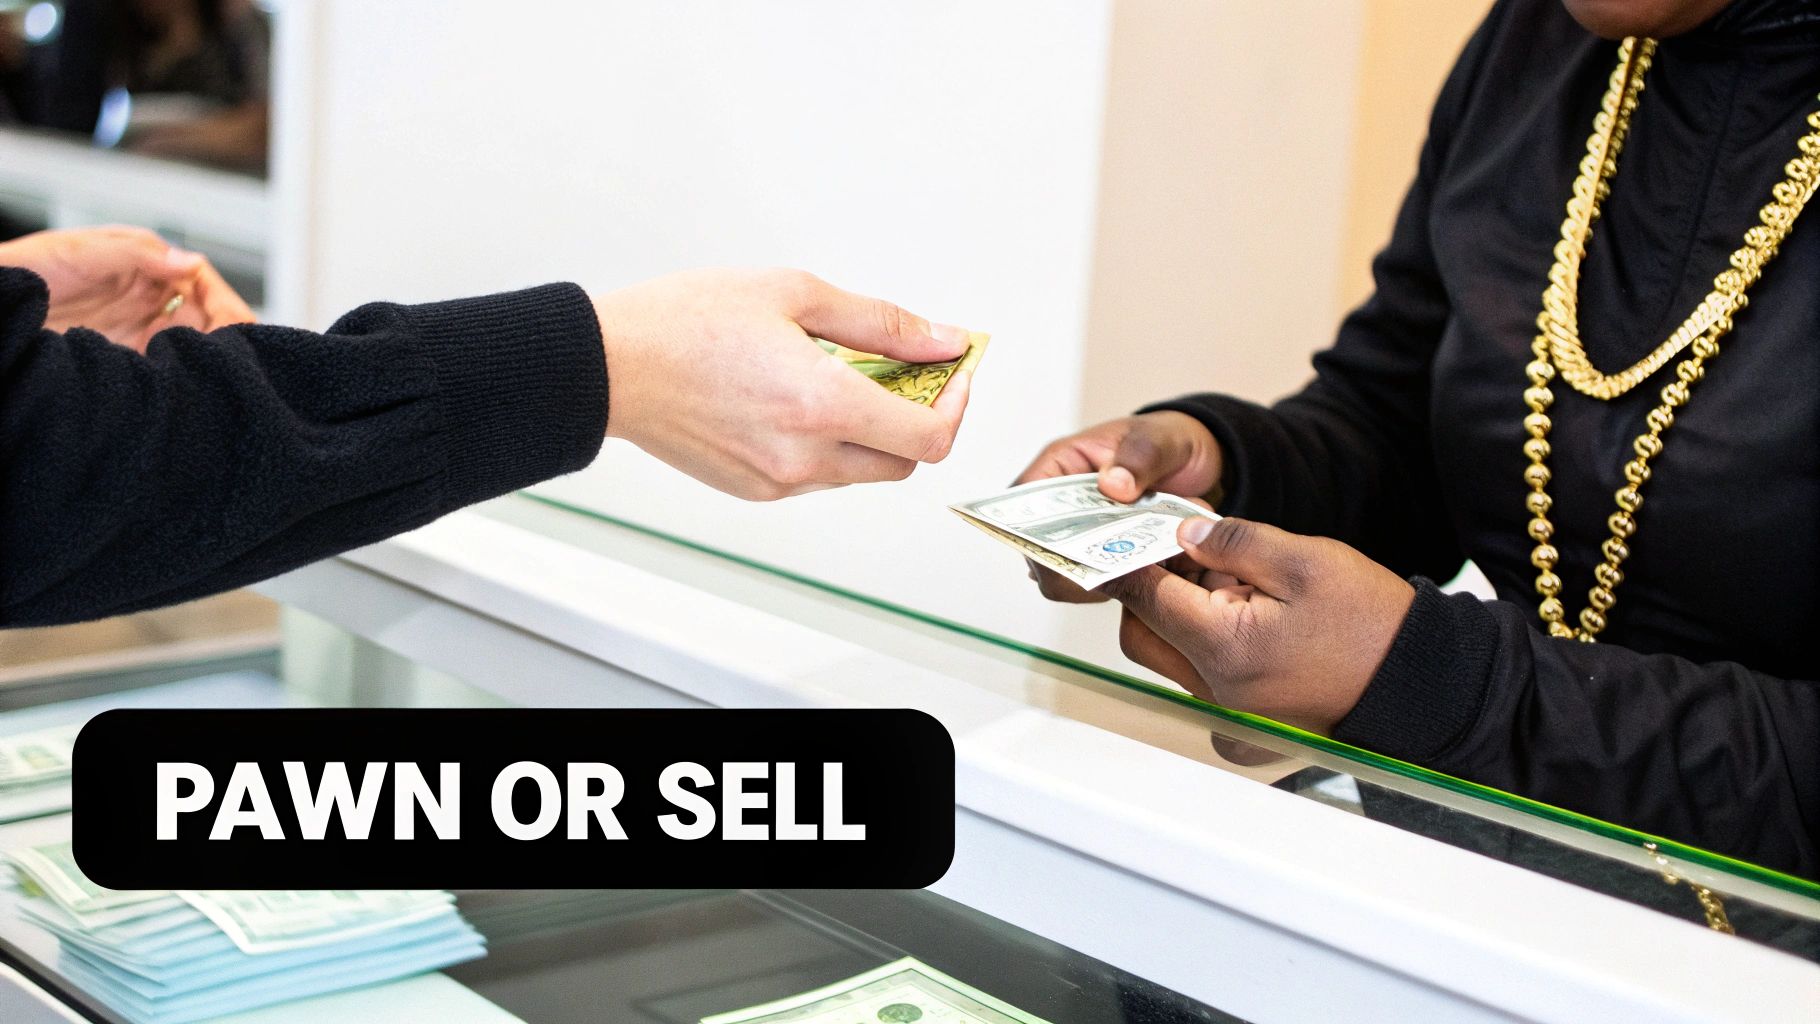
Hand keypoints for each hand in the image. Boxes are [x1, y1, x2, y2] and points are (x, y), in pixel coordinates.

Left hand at [0, 227, 255, 351]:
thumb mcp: (84, 252)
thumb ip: (140, 255)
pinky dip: (181, 369)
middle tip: (236, 355)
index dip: (224, 300)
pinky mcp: (127, 350)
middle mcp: (148, 290)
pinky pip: (165, 360)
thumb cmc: (28, 267)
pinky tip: (187, 379)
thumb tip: (191, 262)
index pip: (200, 278)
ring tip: (216, 370)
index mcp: (145, 259)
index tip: (236, 324)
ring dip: (206, 351)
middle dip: (225, 330)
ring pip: (191, 337)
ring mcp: (138, 321)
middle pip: (204, 310)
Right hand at [593, 268, 974, 499]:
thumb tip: (941, 340)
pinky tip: (801, 399)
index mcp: (821, 404)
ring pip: (861, 469)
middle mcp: (805, 455)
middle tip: (909, 372)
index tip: (954, 372)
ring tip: (845, 376)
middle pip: (904, 461)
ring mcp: (779, 480)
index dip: (957, 405)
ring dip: (873, 430)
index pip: (930, 436)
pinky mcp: (755, 489)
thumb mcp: (794, 294)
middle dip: (919, 417)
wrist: (610, 367)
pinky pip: (818, 474)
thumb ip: (880, 323)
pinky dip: (830, 442)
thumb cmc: (684, 322)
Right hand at [1014, 411, 1223, 602]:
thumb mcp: (1158, 440)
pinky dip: (1125, 583)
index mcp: (1060, 466)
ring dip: (1104, 578)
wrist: (1193, 459)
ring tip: (1145, 566)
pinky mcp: (1103, 554)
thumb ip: (1139, 458)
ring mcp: (1081, 532)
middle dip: (1075, 565)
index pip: (1022, 504)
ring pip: (1068, 574)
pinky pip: (1100, 582)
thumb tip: (1112, 485)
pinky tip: (1153, 571)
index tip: (1065, 553)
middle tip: (1117, 569)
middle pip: (1040, 551)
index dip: (1031, 534)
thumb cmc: (1165, 440)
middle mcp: (1062, 504)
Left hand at [1101, 516, 1414, 734]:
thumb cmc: (1372, 623)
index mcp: (1225, 649)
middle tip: (1184, 555)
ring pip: (1169, 657)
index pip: (1146, 599)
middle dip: (1151, 591)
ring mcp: (1229, 713)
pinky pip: (1199, 679)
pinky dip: (1204, 645)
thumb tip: (1185, 535)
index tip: (1129, 536)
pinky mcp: (1244, 722)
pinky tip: (1245, 618)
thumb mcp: (1305, 560)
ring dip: (1180, 617)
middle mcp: (1216, 691)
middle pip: (1144, 635)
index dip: (1131, 560)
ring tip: (1231, 585)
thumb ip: (1234, 542)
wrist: (1420, 684)